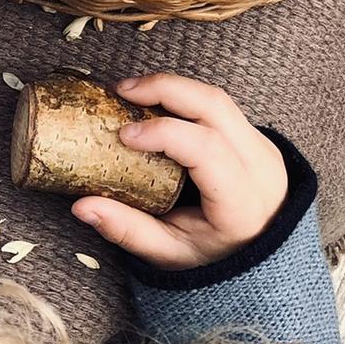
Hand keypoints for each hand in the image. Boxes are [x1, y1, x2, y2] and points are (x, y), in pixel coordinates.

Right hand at [71, 73, 287, 269]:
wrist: (263, 254)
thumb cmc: (214, 255)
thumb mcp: (169, 253)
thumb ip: (127, 230)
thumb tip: (81, 206)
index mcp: (242, 201)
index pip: (207, 148)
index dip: (164, 132)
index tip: (125, 134)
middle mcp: (260, 166)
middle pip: (214, 106)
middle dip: (165, 89)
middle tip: (122, 91)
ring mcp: (262, 146)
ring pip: (217, 99)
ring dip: (172, 88)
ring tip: (132, 92)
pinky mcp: (254, 137)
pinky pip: (218, 106)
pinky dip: (183, 98)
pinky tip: (153, 104)